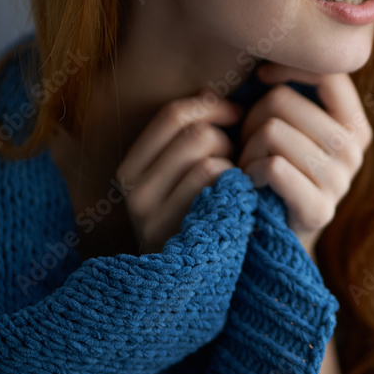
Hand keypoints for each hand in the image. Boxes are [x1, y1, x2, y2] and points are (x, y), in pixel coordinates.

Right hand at [116, 90, 241, 253]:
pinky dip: (239, 186)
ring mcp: (153, 216)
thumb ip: (191, 133)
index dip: (212, 106)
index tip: (236, 114)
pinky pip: (218, 186)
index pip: (173, 115)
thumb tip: (210, 91)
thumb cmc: (200, 214)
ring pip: (209, 159)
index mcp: (131, 168)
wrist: (195, 281)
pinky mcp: (181, 234)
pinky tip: (241, 200)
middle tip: (237, 159)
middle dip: (227, 140)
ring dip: (234, 166)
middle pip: (196, 134)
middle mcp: (133, 191)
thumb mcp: (184, 172)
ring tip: (236, 182)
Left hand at [236, 64, 372, 255]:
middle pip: (281, 101)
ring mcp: (340, 181)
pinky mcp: (319, 209)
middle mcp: (354, 150)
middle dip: (251, 118)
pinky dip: (248, 172)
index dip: (287, 66)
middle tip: (247, 141)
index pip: (326, 72)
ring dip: (246, 148)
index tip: (262, 77)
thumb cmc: (275, 169)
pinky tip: (248, 182)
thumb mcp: (289, 126)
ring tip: (248, 163)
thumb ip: (287, 90)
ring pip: (272, 132)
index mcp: (354, 124)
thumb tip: (261, 57)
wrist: (276, 235)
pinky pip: (272, 167)